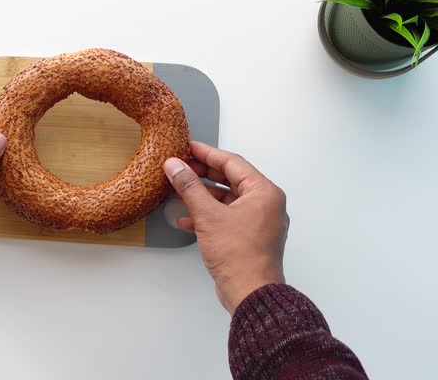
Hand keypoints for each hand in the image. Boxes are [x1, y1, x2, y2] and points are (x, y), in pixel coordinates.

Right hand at [163, 142, 288, 314]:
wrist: (250, 293)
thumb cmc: (240, 257)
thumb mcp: (207, 215)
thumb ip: (189, 187)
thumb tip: (175, 166)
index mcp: (264, 193)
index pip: (232, 163)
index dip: (207, 154)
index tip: (188, 148)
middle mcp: (266, 205)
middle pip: (230, 180)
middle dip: (203, 175)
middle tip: (181, 167)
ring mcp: (259, 222)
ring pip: (227, 200)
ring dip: (202, 196)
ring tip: (179, 191)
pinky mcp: (249, 238)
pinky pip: (227, 218)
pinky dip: (208, 216)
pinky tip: (187, 219)